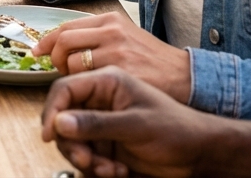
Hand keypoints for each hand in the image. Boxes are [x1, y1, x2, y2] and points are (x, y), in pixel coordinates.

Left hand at [31, 12, 191, 102]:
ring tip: (79, 84)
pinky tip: (91, 93)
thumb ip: (97, 37)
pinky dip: (83, 87)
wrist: (185, 77)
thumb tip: (61, 44)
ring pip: (73, 62)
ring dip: (68, 76)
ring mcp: (117, 51)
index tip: (38, 52)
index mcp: (110, 21)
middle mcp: (112, 32)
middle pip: (64, 41)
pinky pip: (88, 80)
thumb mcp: (126, 38)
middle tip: (59, 71)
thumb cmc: (152, 61)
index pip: (66, 27)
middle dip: (55, 58)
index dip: (47, 41)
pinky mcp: (122, 72)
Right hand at [41, 66, 250, 177]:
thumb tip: (59, 123)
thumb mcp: (135, 125)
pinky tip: (118, 171)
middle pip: (63, 119)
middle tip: (86, 161)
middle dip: (72, 144)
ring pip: (72, 141)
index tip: (50, 135)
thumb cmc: (176, 129)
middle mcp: (99, 100)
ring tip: (109, 171)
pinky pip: (85, 155)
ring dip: (85, 159)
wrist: (199, 153)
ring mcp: (101, 123)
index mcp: (106, 82)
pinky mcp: (105, 144)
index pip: (65, 89)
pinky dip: (95, 168)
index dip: (52, 111)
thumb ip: (96, 124)